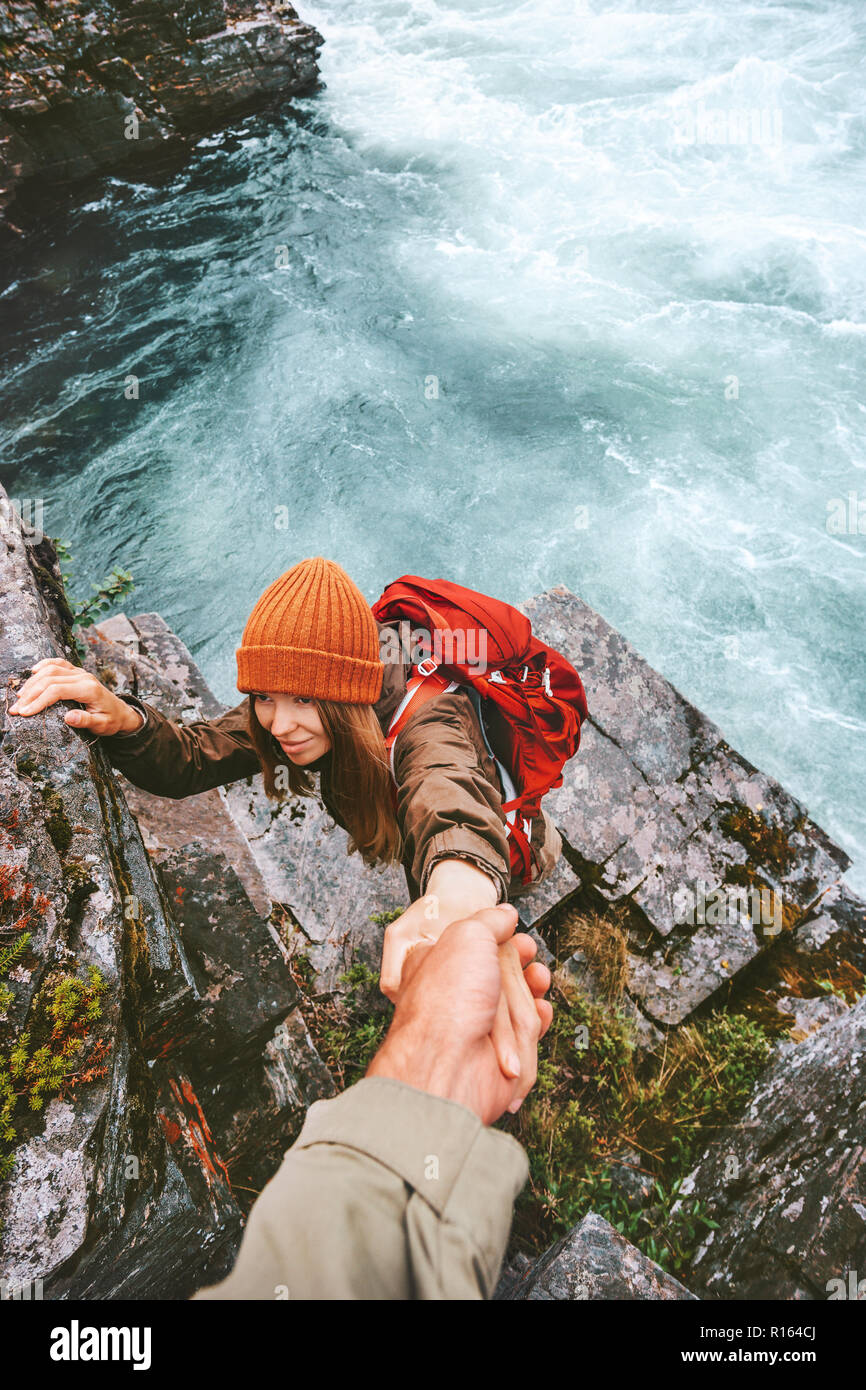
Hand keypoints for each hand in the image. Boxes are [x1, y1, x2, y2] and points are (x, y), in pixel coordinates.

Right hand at [7, 658, 142, 735]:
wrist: (122, 713)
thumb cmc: (111, 721)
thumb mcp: (102, 726)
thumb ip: (86, 721)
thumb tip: (68, 717)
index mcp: (89, 689)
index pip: (57, 690)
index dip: (39, 701)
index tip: (25, 713)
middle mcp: (83, 677)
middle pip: (50, 679)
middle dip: (30, 694)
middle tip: (16, 709)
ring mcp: (80, 673)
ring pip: (51, 669)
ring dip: (32, 682)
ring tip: (20, 698)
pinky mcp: (77, 672)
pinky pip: (59, 663)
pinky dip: (44, 665)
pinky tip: (33, 672)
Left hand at [368, 903, 549, 1124]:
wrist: (450, 1065)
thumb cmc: (447, 1001)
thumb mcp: (467, 936)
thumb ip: (489, 921)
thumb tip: (506, 914)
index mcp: (435, 966)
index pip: (470, 947)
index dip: (497, 938)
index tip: (515, 934)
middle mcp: (453, 997)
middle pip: (497, 972)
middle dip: (518, 962)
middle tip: (529, 953)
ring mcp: (476, 1027)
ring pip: (515, 1002)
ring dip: (531, 988)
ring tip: (539, 978)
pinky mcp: (499, 1054)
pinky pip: (527, 1034)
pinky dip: (538, 1020)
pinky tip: (542, 1008)